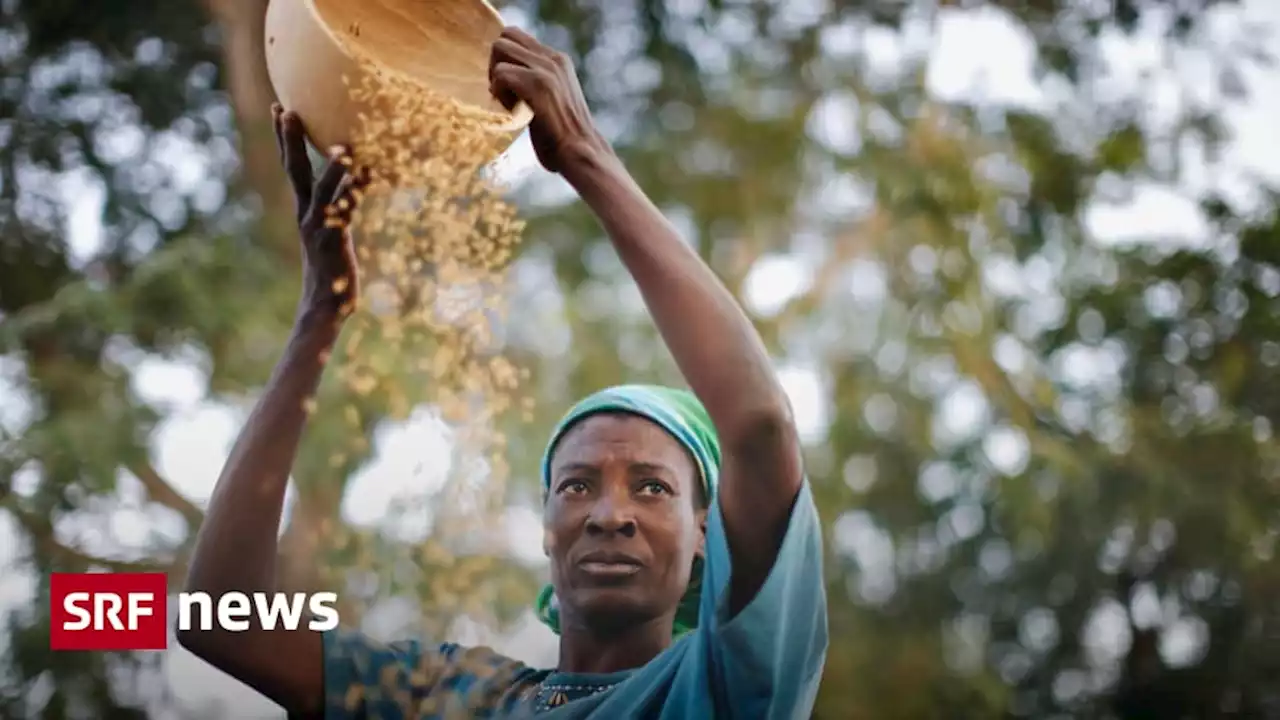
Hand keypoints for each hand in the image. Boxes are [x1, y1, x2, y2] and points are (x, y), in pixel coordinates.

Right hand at [272, 104, 363, 323]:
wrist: (323, 307)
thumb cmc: (331, 271)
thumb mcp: (332, 234)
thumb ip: (338, 209)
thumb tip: (356, 186)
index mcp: (305, 210)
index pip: (291, 167)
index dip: (285, 139)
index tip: (279, 108)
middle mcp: (307, 215)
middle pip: (296, 171)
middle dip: (291, 141)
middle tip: (288, 111)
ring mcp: (318, 228)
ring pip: (324, 192)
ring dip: (333, 170)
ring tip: (342, 148)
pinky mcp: (334, 243)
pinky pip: (344, 214)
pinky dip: (353, 195)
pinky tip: (366, 177)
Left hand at [489, 27, 609, 173]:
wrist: (582, 152)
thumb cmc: (563, 136)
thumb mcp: (553, 98)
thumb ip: (537, 81)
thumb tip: (507, 75)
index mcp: (558, 60)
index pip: (516, 36)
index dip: (504, 59)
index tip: (509, 86)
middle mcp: (553, 58)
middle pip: (505, 37)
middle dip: (495, 63)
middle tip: (503, 91)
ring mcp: (547, 70)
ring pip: (500, 49)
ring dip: (496, 76)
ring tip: (508, 101)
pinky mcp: (539, 85)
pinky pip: (501, 73)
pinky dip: (499, 92)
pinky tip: (512, 110)